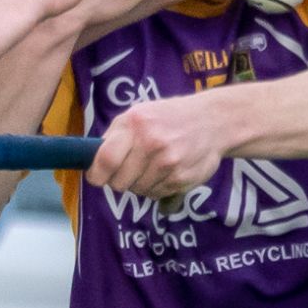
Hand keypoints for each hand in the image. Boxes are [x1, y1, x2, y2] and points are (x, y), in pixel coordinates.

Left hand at [86, 93, 224, 197]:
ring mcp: (168, 163)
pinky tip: (165, 171)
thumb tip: (93, 159)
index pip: (106, 160)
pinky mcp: (181, 179)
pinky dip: (155, 188)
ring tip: (151, 167)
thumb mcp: (139, 113)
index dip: (96, 174)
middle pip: (119, 182)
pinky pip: (156, 195)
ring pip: (137, 191)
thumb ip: (116, 134)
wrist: (214, 121)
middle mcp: (151, 143)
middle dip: (118, 181)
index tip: (96, 177)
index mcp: (136, 124)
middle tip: (128, 170)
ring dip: (138, 185)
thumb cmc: (169, 116)